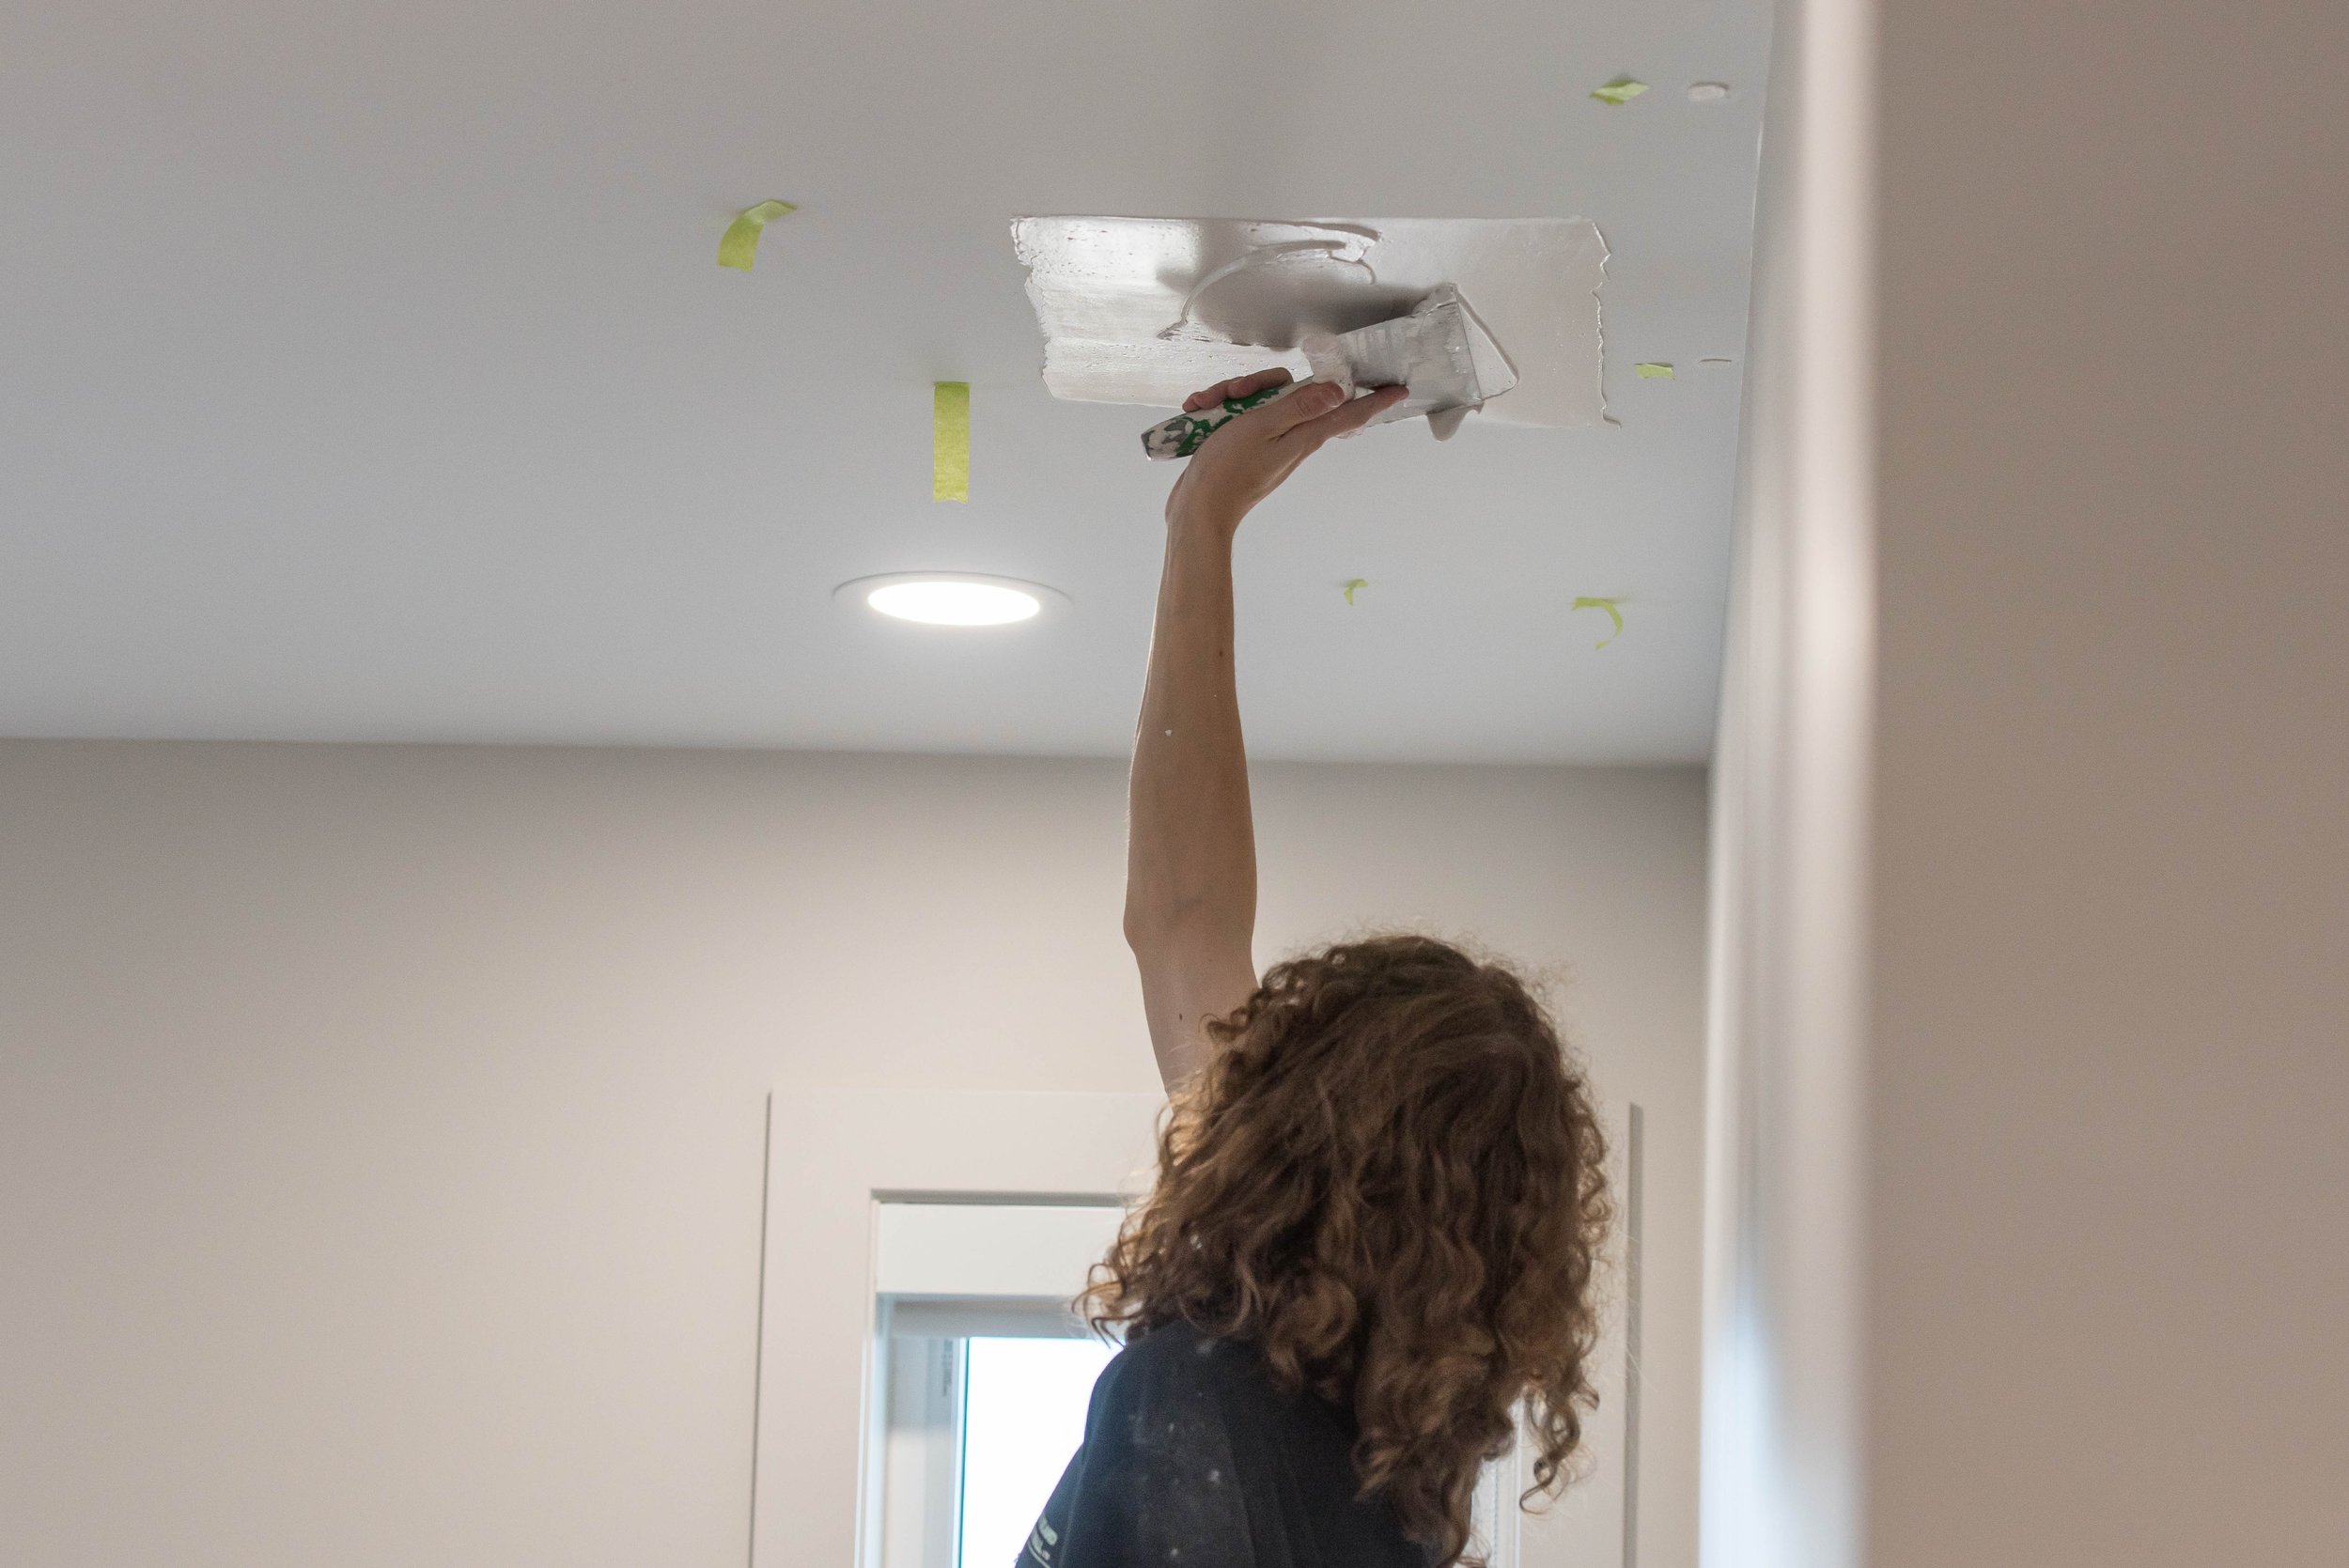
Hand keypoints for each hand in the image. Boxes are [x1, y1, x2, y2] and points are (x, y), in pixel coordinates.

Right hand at [1164, 369, 1407, 532]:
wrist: (1197, 510)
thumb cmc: (1228, 470)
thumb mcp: (1262, 427)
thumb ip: (1299, 407)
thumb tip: (1338, 392)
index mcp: (1302, 436)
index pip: (1347, 415)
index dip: (1373, 400)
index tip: (1398, 390)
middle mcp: (1291, 439)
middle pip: (1291, 394)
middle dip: (1256, 384)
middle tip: (1230, 393)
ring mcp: (1269, 443)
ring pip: (1261, 401)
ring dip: (1230, 397)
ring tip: (1205, 406)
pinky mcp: (1246, 448)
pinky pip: (1241, 417)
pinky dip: (1220, 411)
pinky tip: (1198, 413)